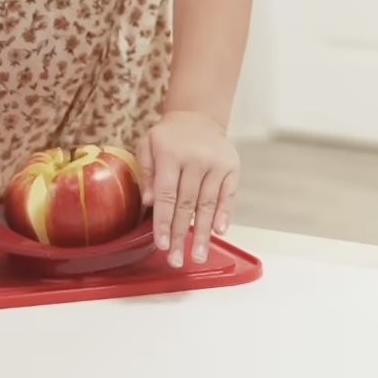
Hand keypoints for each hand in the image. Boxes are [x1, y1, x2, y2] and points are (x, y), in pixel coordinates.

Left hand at [137, 112, 239, 267]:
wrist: (198, 116)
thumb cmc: (169, 136)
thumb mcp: (148, 144)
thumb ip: (146, 171)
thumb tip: (148, 201)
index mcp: (170, 154)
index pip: (166, 195)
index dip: (164, 222)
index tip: (162, 245)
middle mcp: (195, 160)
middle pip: (187, 205)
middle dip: (181, 236)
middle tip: (177, 260)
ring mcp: (216, 164)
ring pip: (207, 204)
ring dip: (203, 233)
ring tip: (198, 256)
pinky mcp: (232, 167)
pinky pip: (228, 195)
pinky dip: (224, 214)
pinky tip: (219, 232)